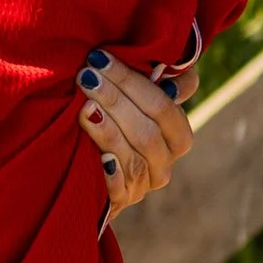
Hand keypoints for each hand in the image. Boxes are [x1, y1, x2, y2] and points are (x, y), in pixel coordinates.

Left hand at [86, 39, 200, 217]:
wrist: (86, 171)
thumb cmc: (117, 122)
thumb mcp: (137, 99)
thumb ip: (160, 81)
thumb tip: (168, 64)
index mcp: (178, 135)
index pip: (164, 106)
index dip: (133, 82)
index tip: (100, 59)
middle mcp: (165, 161)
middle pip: (146, 130)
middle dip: (114, 99)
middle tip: (86, 76)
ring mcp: (144, 184)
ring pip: (133, 156)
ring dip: (108, 130)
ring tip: (85, 106)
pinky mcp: (121, 202)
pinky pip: (120, 190)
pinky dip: (112, 173)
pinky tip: (100, 158)